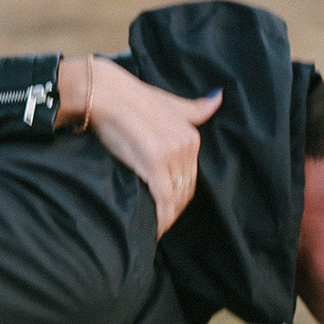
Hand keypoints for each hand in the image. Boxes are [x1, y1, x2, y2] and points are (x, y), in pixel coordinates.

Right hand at [83, 60, 222, 235]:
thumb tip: (218, 98)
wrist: (106, 93)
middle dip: (175, 209)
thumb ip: (195, 108)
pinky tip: (155, 230)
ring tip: (154, 228)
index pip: (191, 175)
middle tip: (161, 222)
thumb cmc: (131, 97)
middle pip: (186, 189)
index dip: (181, 195)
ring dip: (168, 217)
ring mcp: (171, 155)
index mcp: (191, 135)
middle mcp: (186, 146)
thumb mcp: (169, 102)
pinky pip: (163, 199)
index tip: (170, 207)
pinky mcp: (153, 164)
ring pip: (176, 197)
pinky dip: (161, 218)